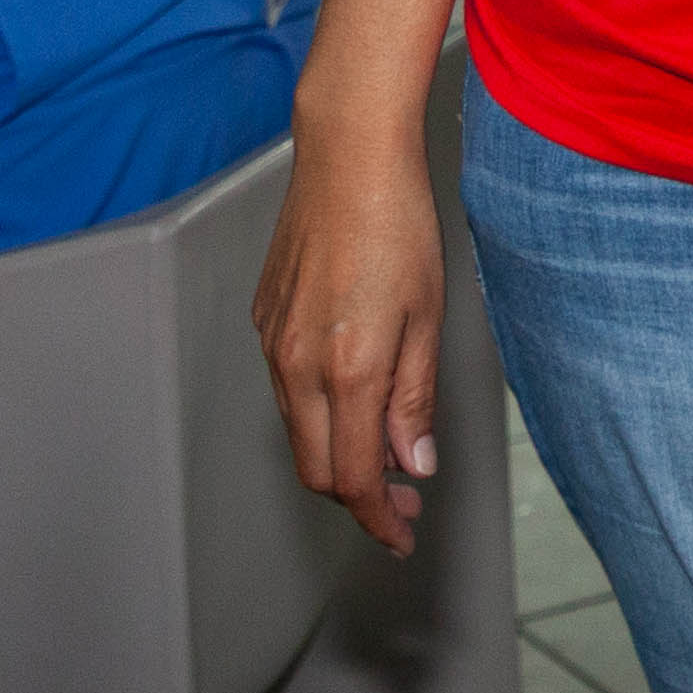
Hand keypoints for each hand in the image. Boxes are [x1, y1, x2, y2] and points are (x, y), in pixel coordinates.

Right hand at [253, 106, 449, 556]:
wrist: (348, 157)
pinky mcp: (264, 320)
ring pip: (300, 431)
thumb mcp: (428, 318)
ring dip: (340, 455)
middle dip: (359, 498)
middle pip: (317, 467)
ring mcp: (273, 343)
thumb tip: (415, 464)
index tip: (403, 535)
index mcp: (344, 370)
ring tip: (388, 451)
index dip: (379, 518)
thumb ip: (415, 398)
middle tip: (404, 501)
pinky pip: (288, 388)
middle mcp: (296, 364)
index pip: (354, 478)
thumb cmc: (399, 226)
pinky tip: (357, 396)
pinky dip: (321, 412)